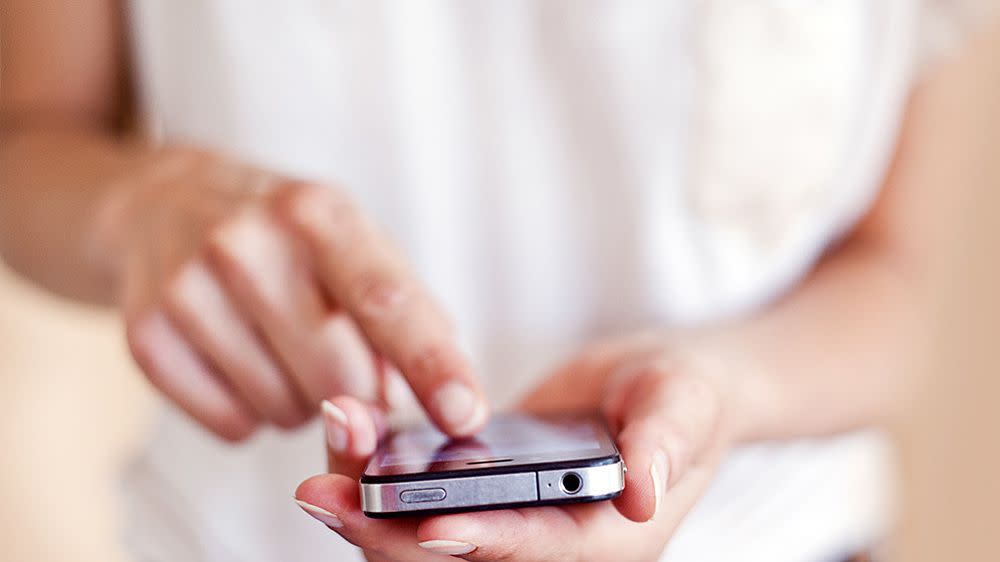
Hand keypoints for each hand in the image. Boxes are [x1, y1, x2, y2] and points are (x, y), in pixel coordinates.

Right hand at [110, 148, 488, 440]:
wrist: (162, 205)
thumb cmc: (285, 236)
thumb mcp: (355, 242)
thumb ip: (407, 313)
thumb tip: (435, 395)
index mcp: (315, 211)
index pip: (385, 300)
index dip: (431, 364)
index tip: (464, 414)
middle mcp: (246, 241)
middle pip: (340, 377)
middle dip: (360, 396)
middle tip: (345, 368)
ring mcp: (189, 287)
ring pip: (288, 411)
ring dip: (304, 403)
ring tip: (280, 348)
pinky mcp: (147, 334)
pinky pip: (233, 425)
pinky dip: (252, 414)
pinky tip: (240, 360)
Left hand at [295, 334, 736, 560]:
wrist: (659, 390)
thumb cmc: (684, 397)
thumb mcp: (684, 406)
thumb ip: (666, 445)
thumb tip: (642, 491)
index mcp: (602, 543)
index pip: (535, 553)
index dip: (483, 543)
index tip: (430, 528)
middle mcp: (545, 546)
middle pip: (454, 557)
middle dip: (385, 531)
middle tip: (324, 493)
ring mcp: (506, 522)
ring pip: (420, 532)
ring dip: (367, 498)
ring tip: (324, 452)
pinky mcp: (480, 493)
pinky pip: (420, 497)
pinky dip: (379, 471)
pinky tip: (347, 434)